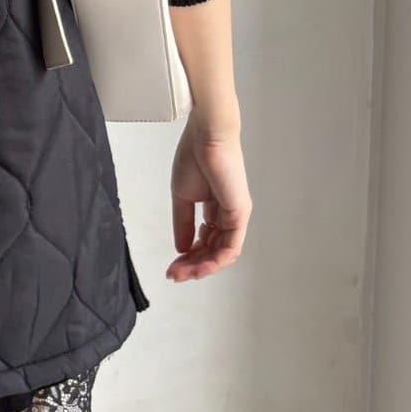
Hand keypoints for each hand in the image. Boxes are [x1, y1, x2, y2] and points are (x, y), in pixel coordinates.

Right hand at [168, 111, 251, 282]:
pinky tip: (197, 266)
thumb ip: (183, 223)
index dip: (188, 257)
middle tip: (173, 275)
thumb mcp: (182, 197)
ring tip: (181, 274)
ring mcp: (236, 216)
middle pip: (212, 251)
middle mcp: (229, 215)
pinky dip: (215, 261)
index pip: (204, 241)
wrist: (205, 136)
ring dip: (201, 267)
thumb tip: (181, 248)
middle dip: (192, 266)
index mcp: (216, 209)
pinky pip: (231, 247)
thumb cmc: (194, 157)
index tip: (170, 266)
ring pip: (222, 254)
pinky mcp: (240, 214)